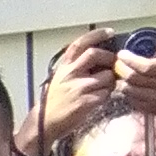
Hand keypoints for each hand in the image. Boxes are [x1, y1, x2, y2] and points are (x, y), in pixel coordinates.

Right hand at [22, 30, 118, 155]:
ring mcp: (79, 87)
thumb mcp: (60, 79)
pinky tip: (99, 100)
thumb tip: (99, 60)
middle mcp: (70, 74)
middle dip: (109, 58)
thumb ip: (76, 68)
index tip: (109, 32)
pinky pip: (107, 93)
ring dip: (110, 82)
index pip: (80, 44)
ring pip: (107, 76)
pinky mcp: (86, 101)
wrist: (44, 124)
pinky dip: (107, 96)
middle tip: (112, 65)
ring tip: (103, 88)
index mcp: (64, 67)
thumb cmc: (54, 102)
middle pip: (95, 54)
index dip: (96, 35)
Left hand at [117, 33, 155, 124]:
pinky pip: (133, 101)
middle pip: (135, 78)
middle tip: (117, 62)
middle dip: (122, 69)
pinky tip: (127, 85)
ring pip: (131, 90)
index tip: (122, 54)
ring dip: (122, 81)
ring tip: (120, 73)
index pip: (146, 66)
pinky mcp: (153, 109)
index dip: (131, 60)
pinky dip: (127, 92)